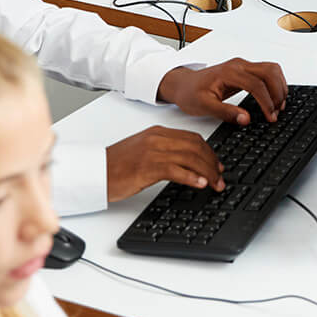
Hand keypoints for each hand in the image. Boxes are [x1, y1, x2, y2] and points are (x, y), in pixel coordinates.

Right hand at [106, 125, 223, 200]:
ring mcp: (152, 151)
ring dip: (207, 172)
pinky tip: (200, 184)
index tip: (217, 164)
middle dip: (212, 162)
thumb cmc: (116, 165)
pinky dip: (191, 177)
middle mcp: (157, 139)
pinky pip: (176, 170)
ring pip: (189, 157)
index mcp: (157, 133)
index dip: (209, 151)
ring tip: (215, 183)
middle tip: (221, 176)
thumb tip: (186, 162)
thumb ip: (163, 151)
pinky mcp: (147, 167)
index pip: (192, 138)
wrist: (95, 171)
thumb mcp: (143, 151)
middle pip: (195, 146)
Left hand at [158, 59, 288, 124]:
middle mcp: (238, 65)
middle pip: (269, 71)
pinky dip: (275, 83)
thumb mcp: (204, 107)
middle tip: (277, 112)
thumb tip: (246, 119)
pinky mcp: (245, 69)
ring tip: (278, 106)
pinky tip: (274, 97)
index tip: (270, 116)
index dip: (266, 102)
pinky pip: (267, 71)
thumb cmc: (190, 93)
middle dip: (277, 92)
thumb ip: (226, 113)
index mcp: (229, 72)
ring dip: (279, 86)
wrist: (182, 84)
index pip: (256, 84)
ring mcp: (243, 65)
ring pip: (271, 68)